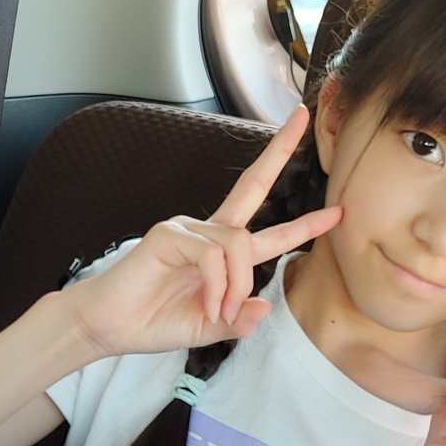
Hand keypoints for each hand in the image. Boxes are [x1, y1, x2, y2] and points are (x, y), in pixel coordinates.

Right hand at [64, 105, 341, 360]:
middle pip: (252, 187)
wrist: (111, 328)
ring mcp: (187, 229)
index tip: (335, 213)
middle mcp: (207, 232)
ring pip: (239, 245)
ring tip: (217, 313)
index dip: (303, 225)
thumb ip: (237, 321)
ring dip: (236, 285)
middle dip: (280, 152)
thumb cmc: (154, 323)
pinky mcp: (168, 235)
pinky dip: (216, 286)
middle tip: (303, 117)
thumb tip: (264, 308)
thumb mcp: (209, 328)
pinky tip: (206, 305)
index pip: (268, 233)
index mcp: (220, 254)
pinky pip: (212, 255)